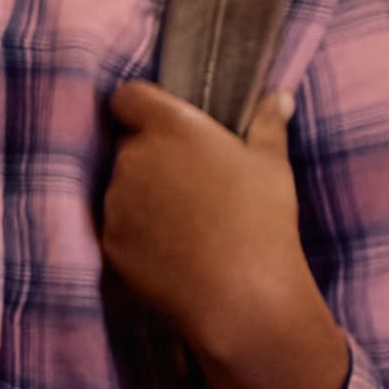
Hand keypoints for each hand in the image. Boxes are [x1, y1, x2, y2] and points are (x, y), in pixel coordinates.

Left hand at [100, 83, 323, 362]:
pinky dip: (139, 232)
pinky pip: (119, 226)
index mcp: (170, 127)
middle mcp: (134, 157)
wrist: (242, 293)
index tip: (160, 122)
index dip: (140, 107)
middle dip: (152, 158)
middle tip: (193, 184)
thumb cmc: (263, 221)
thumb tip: (278, 96)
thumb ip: (267, 123)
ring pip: (123, 187)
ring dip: (144, 196)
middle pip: (130, 146)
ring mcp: (116, 199)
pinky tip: (175, 249)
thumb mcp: (272, 165)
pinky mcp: (110, 238)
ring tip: (189, 223)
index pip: (129, 97)